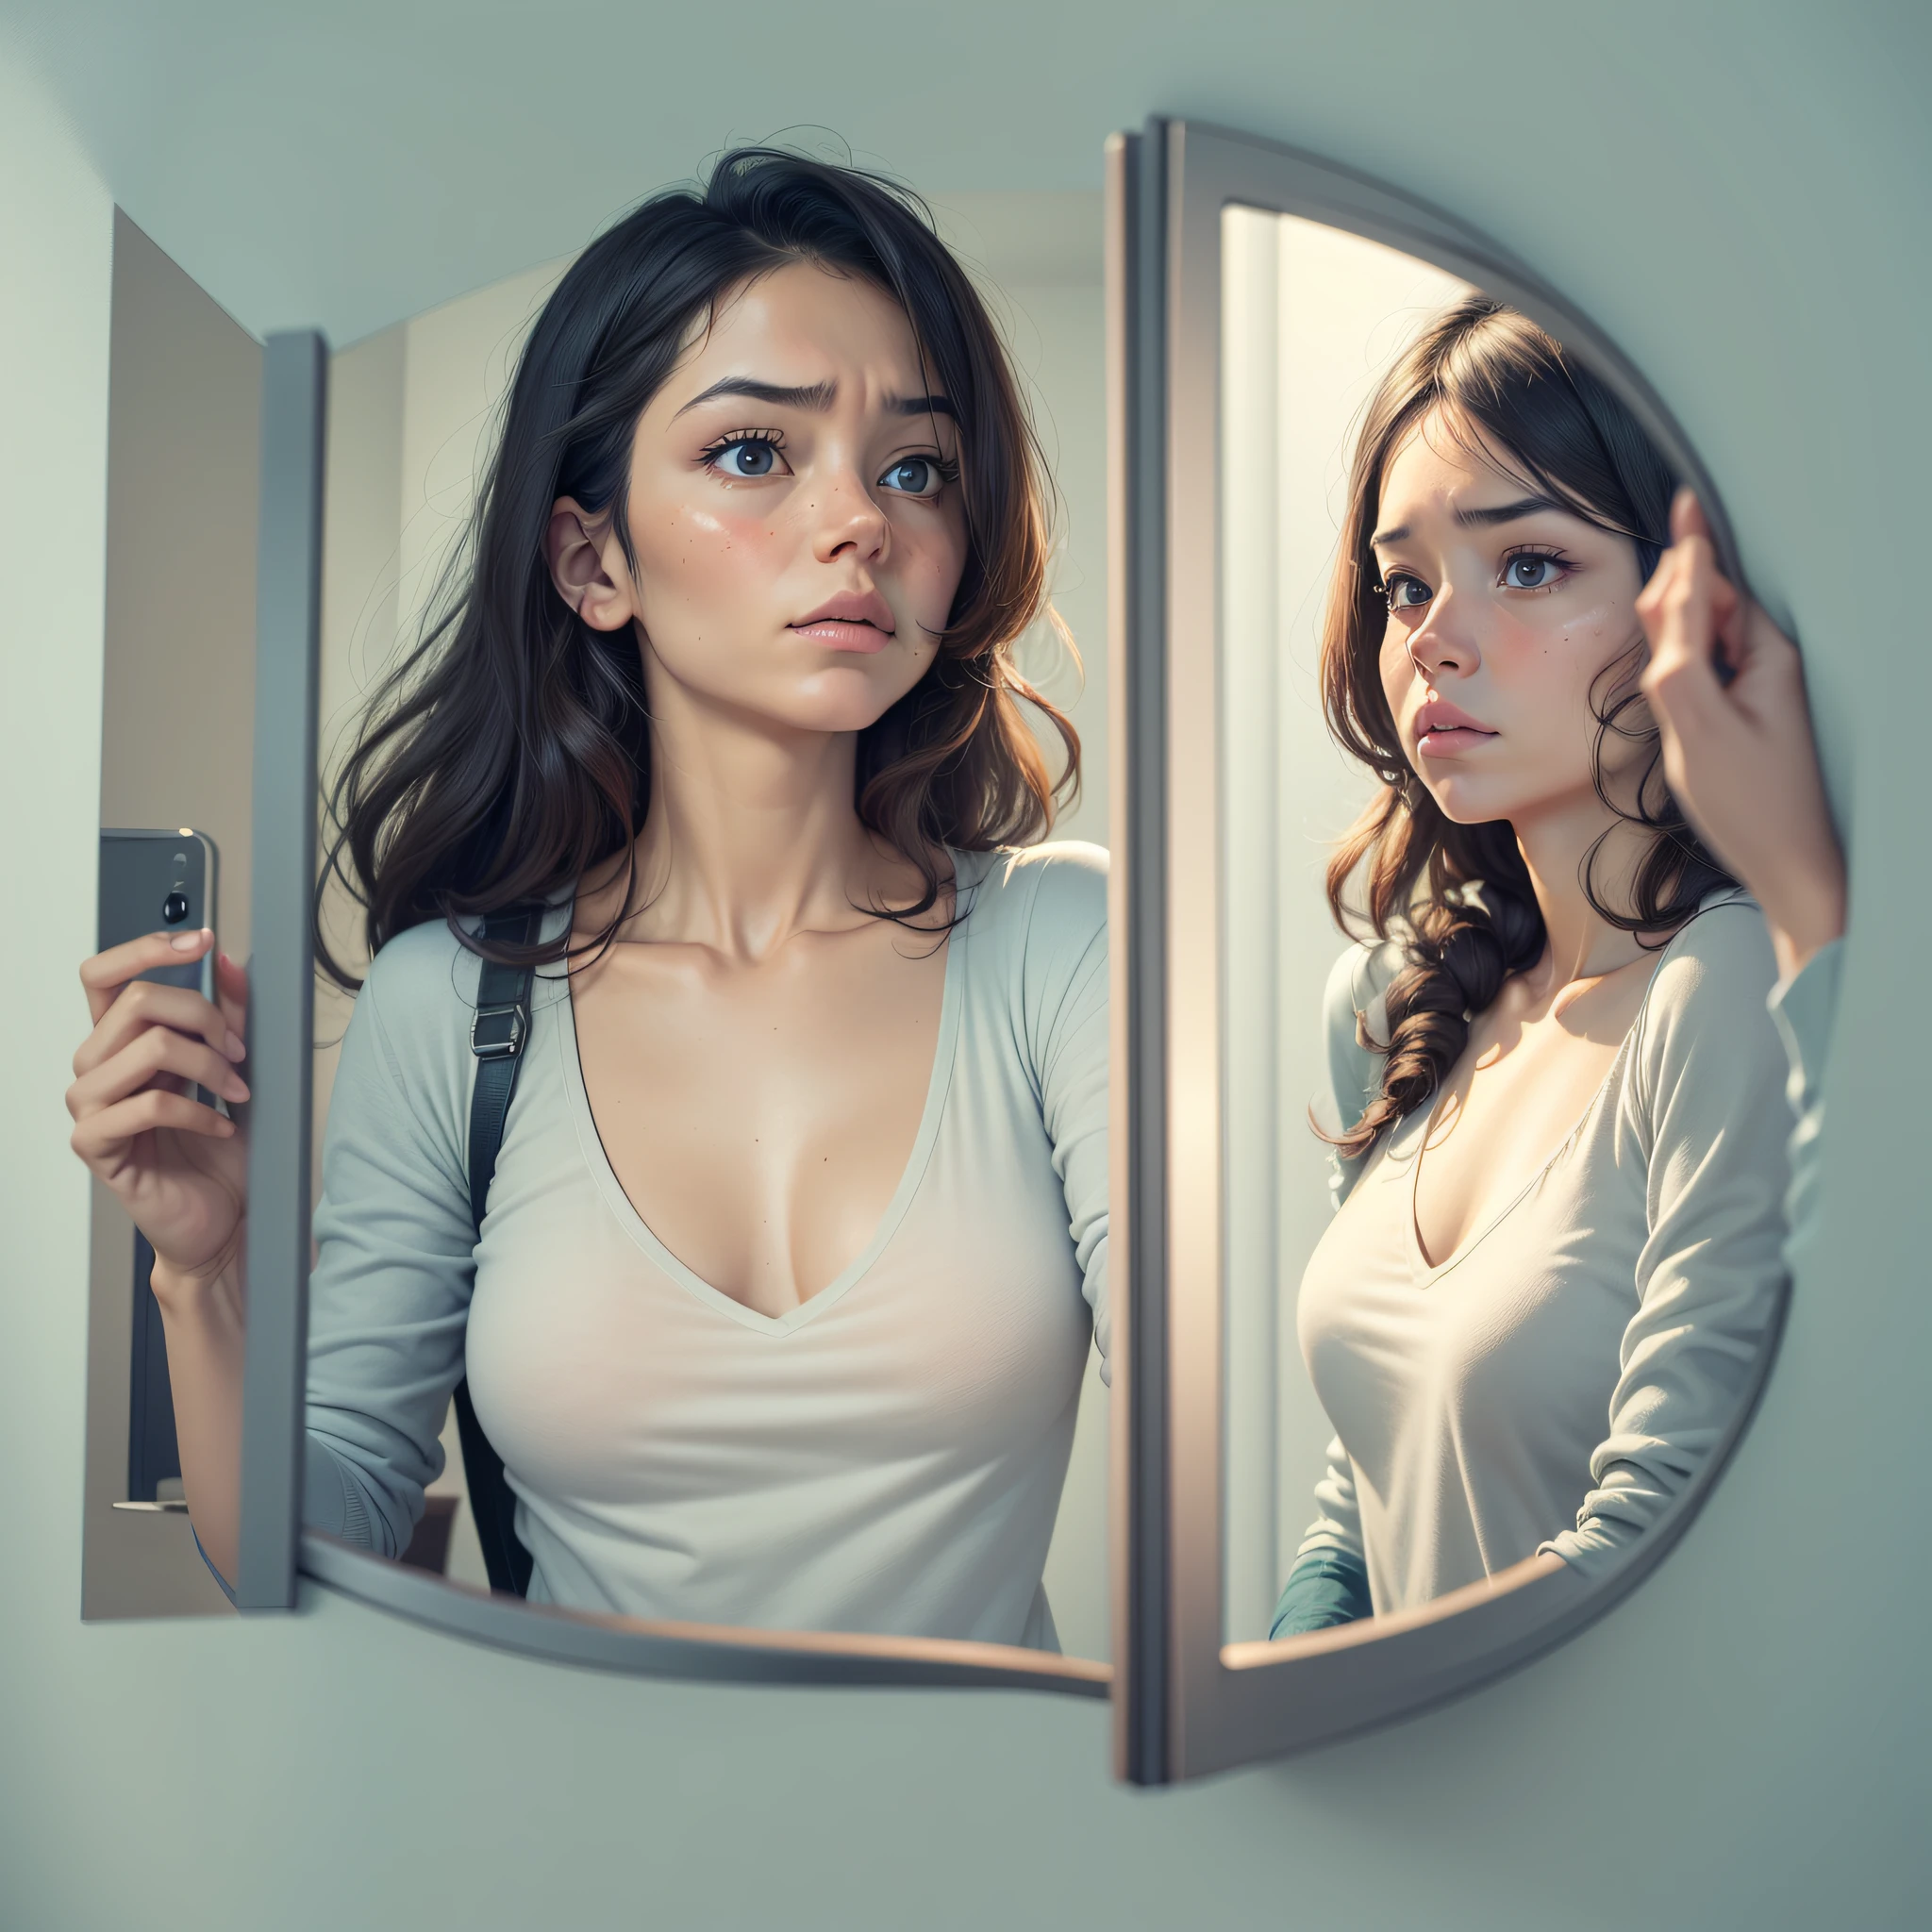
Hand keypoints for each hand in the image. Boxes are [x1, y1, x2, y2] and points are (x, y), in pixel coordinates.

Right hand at [68, 930, 251, 1290]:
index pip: (104, 976)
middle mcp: (96, 1067)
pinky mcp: (96, 1144)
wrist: (222, 1219)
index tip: (202, 940)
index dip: (147, 948)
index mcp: (119, 1042)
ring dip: (210, 1064)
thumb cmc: (219, 1150)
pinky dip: (201, 1110)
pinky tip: (222, 1126)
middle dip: (205, 1017)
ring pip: (149, 1045)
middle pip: (137, 1000)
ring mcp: (91, 1105)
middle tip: (240, 1052)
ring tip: (238, 1092)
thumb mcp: (234, 1069)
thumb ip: (228, 1016)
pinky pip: (151, 1103)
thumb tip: (225, 960)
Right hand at [1637, 490, 1845, 978]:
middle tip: (1643, 604)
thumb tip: (1666, 600)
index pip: (1712, 590)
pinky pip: (1712, 669)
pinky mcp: (1750, 716)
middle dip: (1674, 599)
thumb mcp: (1699, 730)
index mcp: (1763, 657)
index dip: (1690, 553)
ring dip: (1677, 634)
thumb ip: (1676, 660)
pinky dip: (1686, 665)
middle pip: (1708, 608)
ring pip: (1707, 639)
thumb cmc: (1749, 805)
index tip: (1686, 501)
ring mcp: (1761, 691)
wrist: (1789, 865)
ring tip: (1658, 655)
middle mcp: (1767, 665)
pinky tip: (1673, 690)